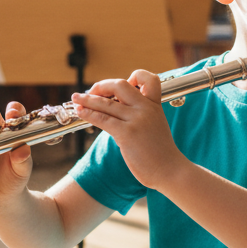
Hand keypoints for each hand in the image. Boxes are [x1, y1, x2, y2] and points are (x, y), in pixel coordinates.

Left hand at [71, 70, 186, 191]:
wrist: (170, 171)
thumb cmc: (160, 152)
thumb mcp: (155, 125)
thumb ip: (140, 114)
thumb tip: (116, 107)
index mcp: (155, 104)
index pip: (148, 78)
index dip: (134, 77)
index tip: (123, 86)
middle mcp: (146, 108)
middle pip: (120, 85)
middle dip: (101, 86)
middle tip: (91, 92)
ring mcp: (136, 120)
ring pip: (106, 102)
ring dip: (87, 99)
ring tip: (76, 98)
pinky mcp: (127, 133)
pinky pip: (103, 118)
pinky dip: (88, 113)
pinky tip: (81, 112)